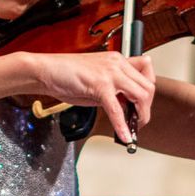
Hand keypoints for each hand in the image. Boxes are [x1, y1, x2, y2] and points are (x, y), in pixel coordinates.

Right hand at [20, 49, 155, 143]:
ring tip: (133, 128)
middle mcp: (117, 63)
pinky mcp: (99, 85)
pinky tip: (123, 136)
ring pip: (140, 95)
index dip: (149, 91)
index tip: (143, 104)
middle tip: (138, 120)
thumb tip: (125, 107)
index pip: (147, 71)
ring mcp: (109, 73)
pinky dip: (122, 125)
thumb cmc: (66, 75)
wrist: (45, 71)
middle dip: (147, 107)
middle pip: (148, 86)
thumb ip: (113, 91)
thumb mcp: (96, 80)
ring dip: (140, 116)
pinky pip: (117, 109)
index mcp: (117, 60)